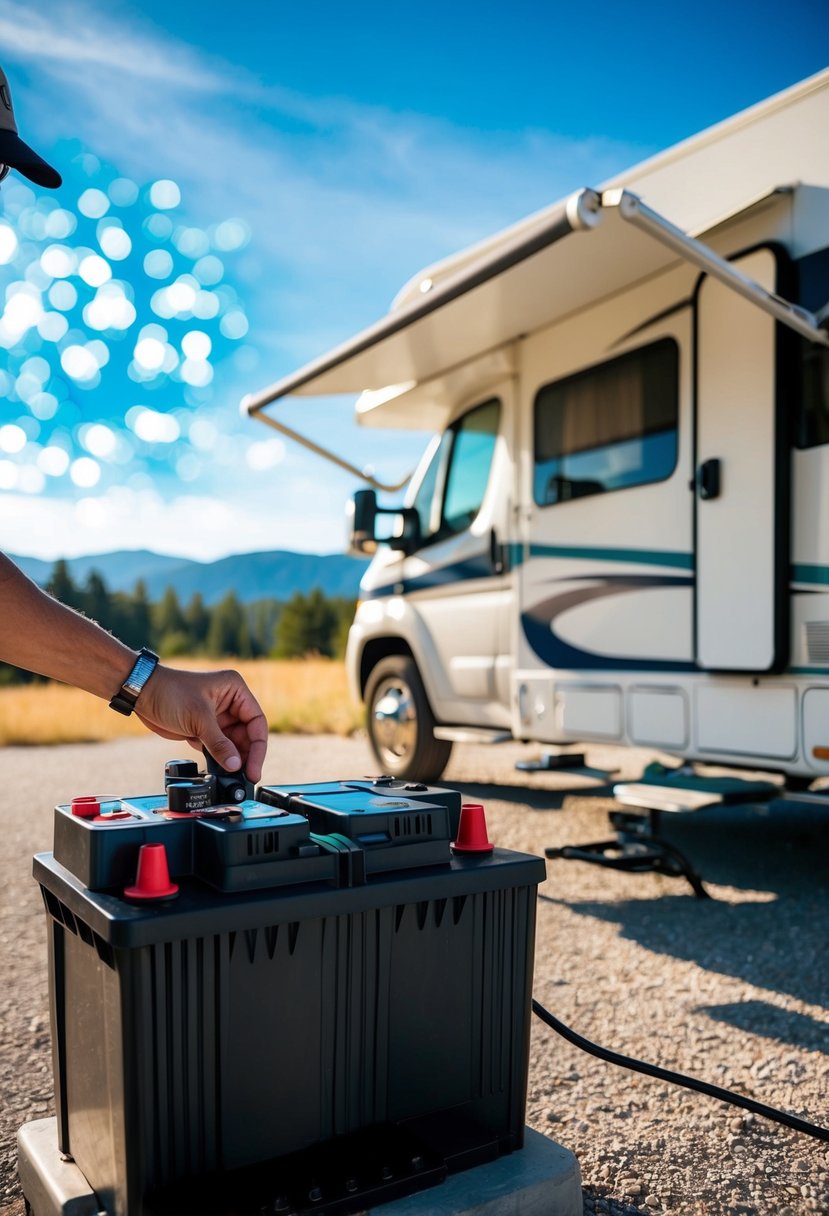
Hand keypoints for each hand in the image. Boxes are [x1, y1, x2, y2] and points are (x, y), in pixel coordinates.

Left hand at [135, 665, 268, 782]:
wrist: (141, 693)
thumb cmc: (169, 692)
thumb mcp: (198, 718)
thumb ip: (219, 744)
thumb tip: (236, 766)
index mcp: (235, 690)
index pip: (257, 721)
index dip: (258, 746)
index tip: (254, 767)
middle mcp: (230, 703)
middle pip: (247, 735)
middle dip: (247, 756)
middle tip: (246, 777)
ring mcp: (217, 718)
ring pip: (233, 744)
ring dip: (233, 761)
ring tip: (234, 778)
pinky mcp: (204, 730)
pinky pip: (218, 749)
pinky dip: (220, 761)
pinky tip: (221, 773)